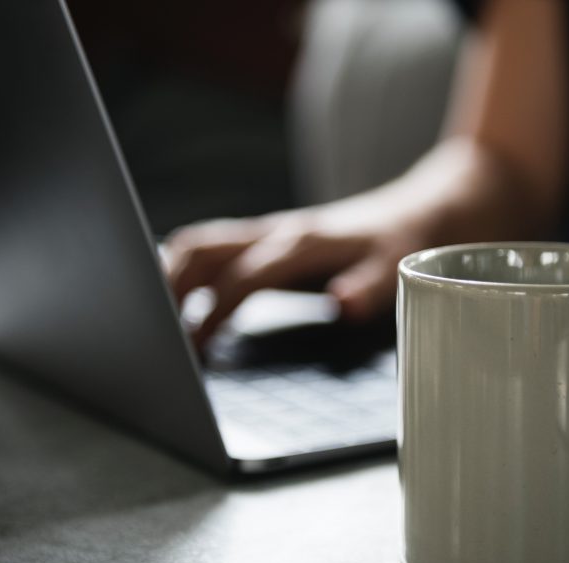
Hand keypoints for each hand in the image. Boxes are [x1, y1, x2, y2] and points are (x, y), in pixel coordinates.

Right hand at [164, 201, 425, 346]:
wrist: (421, 208)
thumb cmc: (406, 242)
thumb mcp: (398, 267)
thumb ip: (369, 286)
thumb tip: (341, 304)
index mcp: (303, 243)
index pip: (243, 277)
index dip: (214, 311)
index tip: (192, 347)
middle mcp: (278, 232)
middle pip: (203, 248)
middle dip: (167, 284)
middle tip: (146, 331)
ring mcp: (270, 232)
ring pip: (201, 244)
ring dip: (169, 274)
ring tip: (148, 318)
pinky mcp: (269, 239)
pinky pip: (215, 248)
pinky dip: (187, 270)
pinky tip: (176, 301)